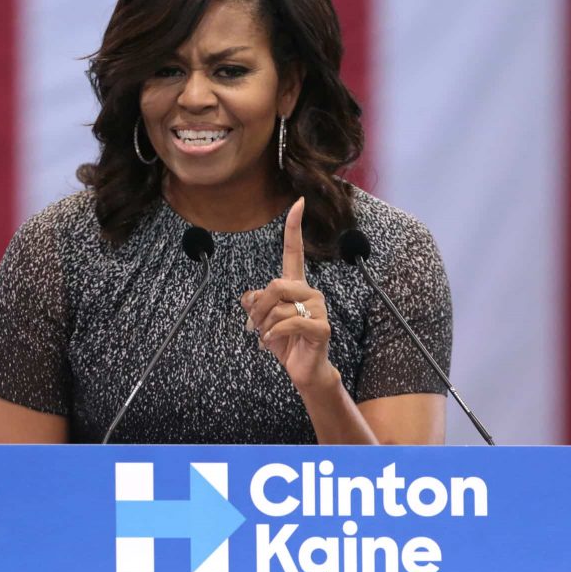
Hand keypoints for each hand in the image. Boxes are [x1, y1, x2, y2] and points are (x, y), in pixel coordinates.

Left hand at [241, 197, 335, 391]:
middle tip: (254, 326)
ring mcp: (318, 308)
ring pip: (278, 307)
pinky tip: (270, 343)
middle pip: (275, 284)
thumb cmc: (284, 341)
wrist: (302, 369)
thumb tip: (250, 296)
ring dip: (264, 326)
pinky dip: (273, 334)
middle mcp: (310, 292)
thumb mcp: (262, 320)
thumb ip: (255, 302)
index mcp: (296, 285)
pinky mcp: (321, 327)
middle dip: (258, 308)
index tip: (298, 202)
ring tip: (266, 338)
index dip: (295, 226)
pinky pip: (288, 322)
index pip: (294, 250)